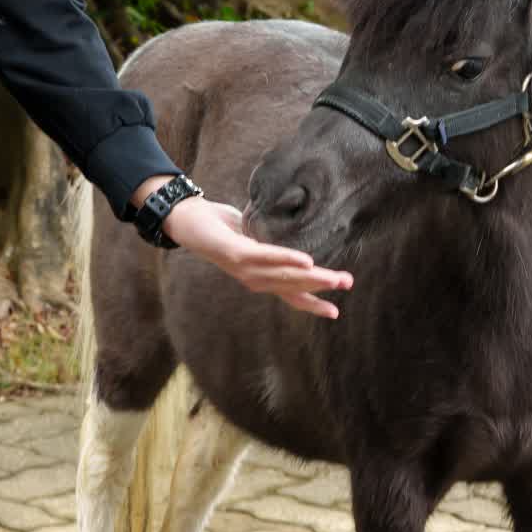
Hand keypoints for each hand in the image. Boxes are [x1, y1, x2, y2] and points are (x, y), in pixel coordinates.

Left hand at [159, 195, 355, 318]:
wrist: (184, 218)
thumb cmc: (217, 226)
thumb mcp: (247, 234)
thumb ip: (264, 241)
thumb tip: (285, 234)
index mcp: (258, 274)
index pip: (288, 292)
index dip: (311, 303)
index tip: (335, 312)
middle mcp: (251, 276)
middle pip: (292, 285)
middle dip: (321, 287)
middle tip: (348, 285)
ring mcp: (242, 267)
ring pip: (283, 275)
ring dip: (312, 277)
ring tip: (336, 278)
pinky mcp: (234, 253)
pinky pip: (265, 257)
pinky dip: (287, 260)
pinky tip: (307, 261)